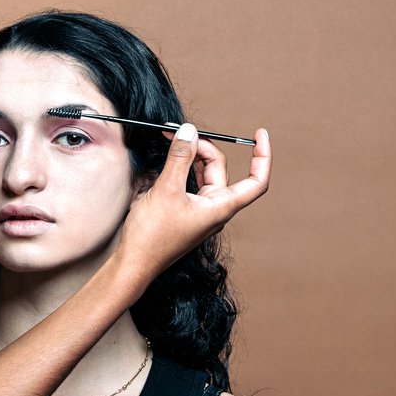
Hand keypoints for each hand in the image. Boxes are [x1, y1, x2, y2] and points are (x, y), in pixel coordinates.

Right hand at [117, 123, 270, 276]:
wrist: (133, 264)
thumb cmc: (152, 237)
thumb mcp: (167, 189)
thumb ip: (180, 157)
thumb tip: (189, 131)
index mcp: (222, 207)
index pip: (257, 181)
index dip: (263, 156)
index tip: (259, 134)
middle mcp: (215, 209)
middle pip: (220, 169)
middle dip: (203, 147)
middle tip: (179, 133)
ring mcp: (200, 211)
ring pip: (203, 175)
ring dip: (190, 157)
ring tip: (172, 141)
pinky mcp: (185, 212)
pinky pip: (189, 184)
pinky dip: (181, 169)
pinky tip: (165, 162)